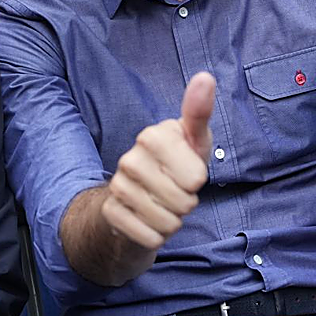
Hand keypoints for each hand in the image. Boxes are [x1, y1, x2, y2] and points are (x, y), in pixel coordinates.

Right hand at [101, 72, 215, 250]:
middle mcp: (130, 158)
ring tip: (162, 205)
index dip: (197, 180)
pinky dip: (157, 237)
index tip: (186, 170)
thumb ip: (199, 113)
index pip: (196, 177)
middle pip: (184, 202)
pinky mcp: (110, 213)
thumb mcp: (193, 142)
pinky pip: (151, 238)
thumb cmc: (175, 166)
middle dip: (186, 203)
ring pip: (168, 223)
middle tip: (174, 191)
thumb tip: (205, 76)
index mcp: (153, 136)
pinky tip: (148, 221)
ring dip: (172, 221)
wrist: (136, 200)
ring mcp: (117, 185)